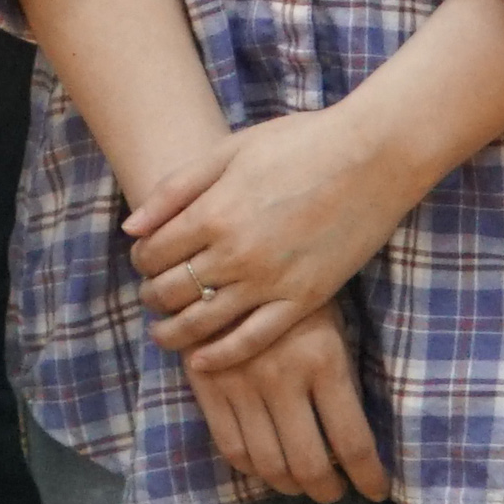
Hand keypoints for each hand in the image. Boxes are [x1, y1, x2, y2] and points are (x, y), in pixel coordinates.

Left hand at [129, 105, 419, 368]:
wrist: (372, 157)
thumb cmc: (299, 143)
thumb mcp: (230, 150)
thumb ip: (176, 189)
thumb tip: (132, 228)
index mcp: (213, 212)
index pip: (153, 253)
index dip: (141, 261)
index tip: (143, 260)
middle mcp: (235, 253)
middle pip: (172, 291)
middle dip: (152, 296)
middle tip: (150, 296)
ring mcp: (270, 281)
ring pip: (204, 323)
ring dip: (174, 332)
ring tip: (164, 333)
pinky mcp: (303, 300)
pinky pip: (252, 340)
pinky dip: (221, 356)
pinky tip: (201, 360)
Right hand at [182, 309, 386, 502]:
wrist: (231, 254)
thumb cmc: (297, 290)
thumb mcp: (333, 325)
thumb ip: (341, 379)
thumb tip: (349, 440)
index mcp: (323, 360)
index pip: (352, 441)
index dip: (369, 476)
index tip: (376, 490)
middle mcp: (282, 378)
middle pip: (308, 463)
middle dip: (326, 490)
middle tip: (334, 492)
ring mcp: (240, 383)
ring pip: (268, 463)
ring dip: (289, 485)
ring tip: (301, 484)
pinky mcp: (206, 384)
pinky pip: (230, 445)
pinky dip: (251, 468)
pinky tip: (265, 465)